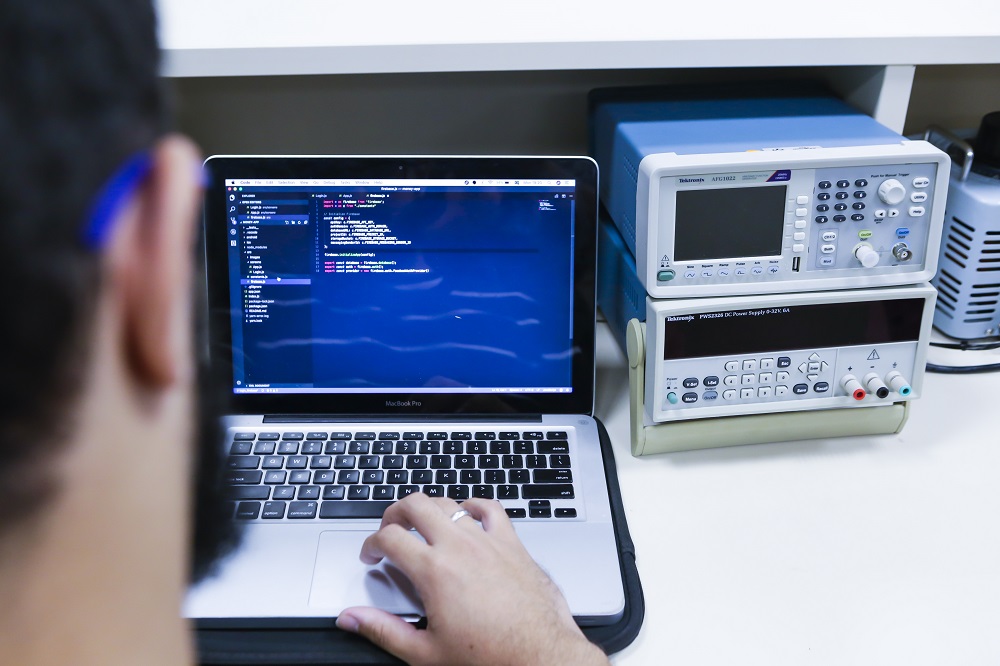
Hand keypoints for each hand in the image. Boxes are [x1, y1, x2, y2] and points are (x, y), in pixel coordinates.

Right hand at [335, 493, 609, 665]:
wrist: (539, 658)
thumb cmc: (490, 657)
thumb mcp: (424, 653)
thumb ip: (383, 630)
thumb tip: (353, 618)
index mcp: (434, 571)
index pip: (389, 538)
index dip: (371, 544)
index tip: (371, 555)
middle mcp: (460, 547)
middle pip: (416, 505)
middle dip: (395, 513)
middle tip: (389, 529)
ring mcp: (487, 541)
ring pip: (449, 503)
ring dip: (429, 508)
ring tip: (420, 523)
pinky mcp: (512, 543)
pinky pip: (490, 508)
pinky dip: (472, 506)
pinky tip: (466, 514)